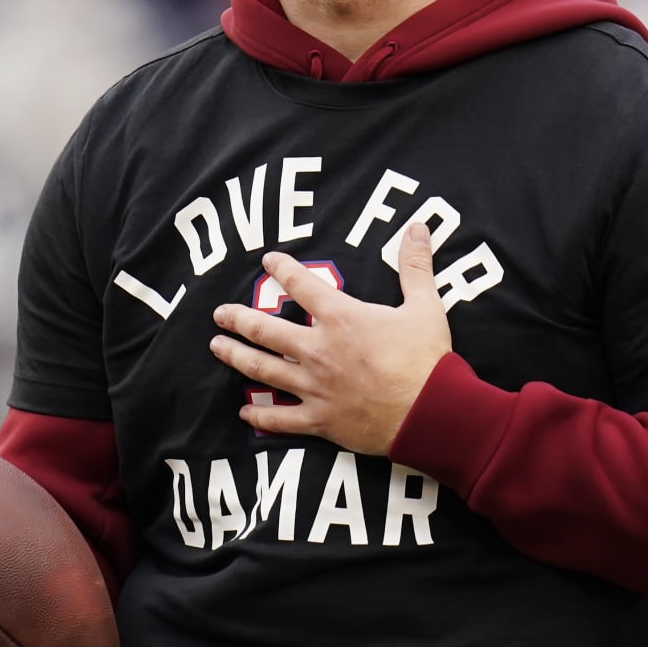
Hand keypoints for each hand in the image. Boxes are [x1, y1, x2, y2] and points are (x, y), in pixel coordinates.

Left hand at [210, 223, 450, 454]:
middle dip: (238, 319)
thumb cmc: (426, 359)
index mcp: (339, 318)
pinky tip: (245, 412)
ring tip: (217, 347)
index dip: (282, 268)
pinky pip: (280, 419)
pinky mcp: (319, 419)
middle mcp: (317, 349)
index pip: (300, 284)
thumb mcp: (425, 306)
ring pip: (262, 369)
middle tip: (219, 314)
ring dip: (236, 356)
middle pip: (264, 329)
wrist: (431, 414)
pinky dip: (260, 415)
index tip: (268, 261)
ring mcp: (314, 386)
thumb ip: (415, 266)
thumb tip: (418, 227)